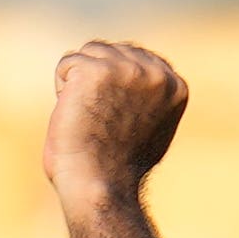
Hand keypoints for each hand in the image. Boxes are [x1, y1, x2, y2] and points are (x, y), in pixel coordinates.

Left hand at [46, 39, 187, 210]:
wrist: (101, 185)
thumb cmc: (118, 168)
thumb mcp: (150, 127)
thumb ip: (149, 97)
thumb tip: (137, 79)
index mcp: (176, 85)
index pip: (133, 57)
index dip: (114, 88)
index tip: (118, 120)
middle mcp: (157, 72)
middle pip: (109, 52)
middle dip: (96, 85)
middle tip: (102, 123)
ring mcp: (128, 68)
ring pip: (86, 55)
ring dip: (78, 87)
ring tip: (90, 119)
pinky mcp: (97, 69)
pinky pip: (66, 64)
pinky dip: (63, 92)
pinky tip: (77, 116)